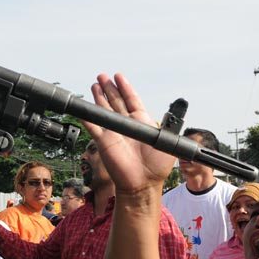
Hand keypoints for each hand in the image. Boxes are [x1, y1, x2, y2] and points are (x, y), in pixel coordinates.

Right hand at [82, 73, 175, 193]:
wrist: (142, 183)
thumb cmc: (156, 167)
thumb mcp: (167, 142)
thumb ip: (169, 127)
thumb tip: (177, 115)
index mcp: (141, 123)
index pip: (132, 100)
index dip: (125, 87)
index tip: (119, 76)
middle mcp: (126, 126)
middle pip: (116, 102)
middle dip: (109, 88)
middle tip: (102, 76)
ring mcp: (114, 133)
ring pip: (104, 110)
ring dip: (99, 97)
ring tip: (94, 84)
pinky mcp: (103, 141)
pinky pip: (93, 126)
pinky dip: (87, 117)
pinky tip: (82, 108)